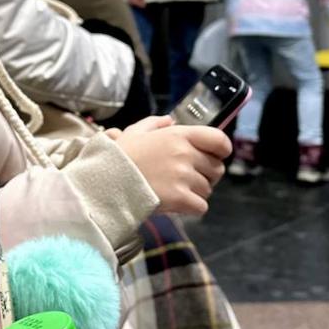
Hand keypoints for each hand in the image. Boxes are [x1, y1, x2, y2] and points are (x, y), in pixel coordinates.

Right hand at [112, 116, 230, 215]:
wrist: (106, 184)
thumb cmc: (120, 157)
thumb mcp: (135, 132)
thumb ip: (154, 123)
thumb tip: (170, 120)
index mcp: (179, 135)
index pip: (219, 140)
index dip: (222, 149)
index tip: (217, 156)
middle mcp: (186, 154)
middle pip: (216, 168)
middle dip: (207, 174)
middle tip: (189, 178)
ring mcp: (184, 177)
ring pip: (208, 189)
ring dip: (197, 192)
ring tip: (177, 190)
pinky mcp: (180, 199)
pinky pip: (201, 206)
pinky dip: (192, 208)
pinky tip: (177, 204)